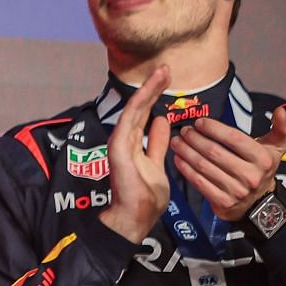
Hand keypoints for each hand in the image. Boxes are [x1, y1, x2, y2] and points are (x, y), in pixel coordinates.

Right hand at [97, 65, 172, 245]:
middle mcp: (125, 140)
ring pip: (135, 109)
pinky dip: (140, 102)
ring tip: (161, 72)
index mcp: (133, 144)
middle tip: (165, 68)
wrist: (135, 216)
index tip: (167, 81)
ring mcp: (120, 142)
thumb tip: (162, 122)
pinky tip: (150, 89)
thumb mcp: (158, 164)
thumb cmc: (146, 196)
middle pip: (140, 108)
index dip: (155, 98)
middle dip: (152, 87)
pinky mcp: (119, 147)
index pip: (145, 116)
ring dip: (148, 90)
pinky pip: (130, 120)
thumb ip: (158, 143)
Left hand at [172, 106, 285, 219]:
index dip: (214, 129)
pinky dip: (186, 169)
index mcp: (262, 159)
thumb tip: (280, 111)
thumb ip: (280, 128)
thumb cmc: (262, 168)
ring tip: (177, 141)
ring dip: (186, 152)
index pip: (234, 139)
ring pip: (204, 166)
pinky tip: (178, 158)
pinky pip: (199, 182)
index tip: (199, 122)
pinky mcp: (223, 202)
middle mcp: (250, 175)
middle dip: (195, 139)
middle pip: (215, 152)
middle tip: (184, 131)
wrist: (259, 202)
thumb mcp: (275, 148)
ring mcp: (236, 190)